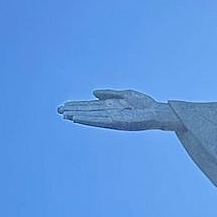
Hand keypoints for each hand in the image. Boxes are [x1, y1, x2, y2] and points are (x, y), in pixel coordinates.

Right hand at [57, 89, 178, 131]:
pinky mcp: (118, 123)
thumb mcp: (125, 94)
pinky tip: (79, 119)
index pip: (90, 106)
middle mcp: (110, 113)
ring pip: (92, 117)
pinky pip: (100, 121)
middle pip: (88, 111)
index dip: (78, 105)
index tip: (65, 105)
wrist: (158, 112)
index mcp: (111, 106)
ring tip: (65, 115)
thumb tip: (93, 93)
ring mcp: (113, 118)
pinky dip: (89, 120)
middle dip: (74, 110)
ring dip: (78, 116)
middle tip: (59, 110)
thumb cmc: (145, 104)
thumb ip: (109, 94)